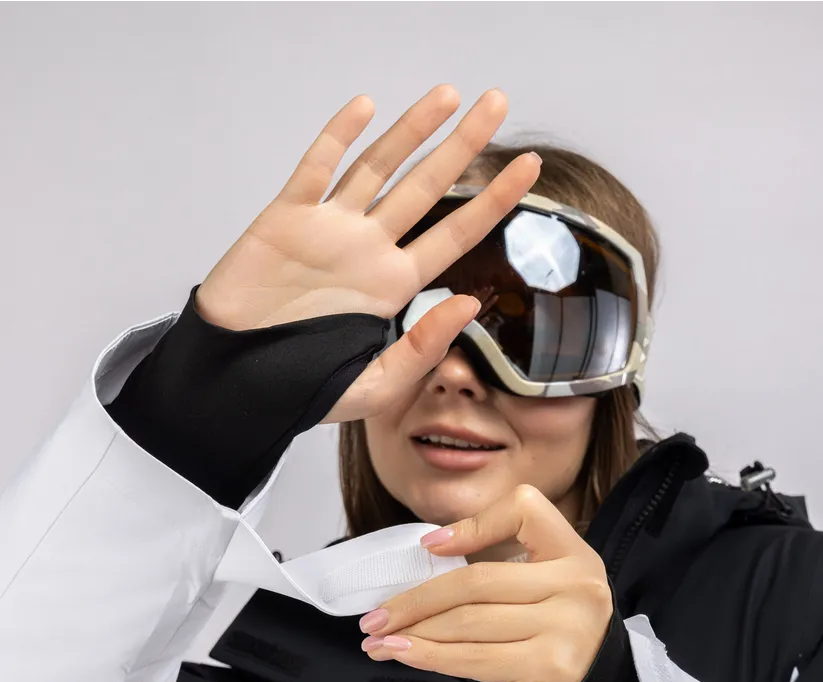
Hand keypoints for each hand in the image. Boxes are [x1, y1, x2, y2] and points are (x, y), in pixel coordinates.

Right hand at [194, 85, 540, 422]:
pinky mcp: (285, 218)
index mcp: (394, 286)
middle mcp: (368, 249)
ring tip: (449, 95)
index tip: (530, 167)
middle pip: (426, 186)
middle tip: (498, 101)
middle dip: (463, 144)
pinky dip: (337, 137)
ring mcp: (328, 228)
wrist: (236, 381)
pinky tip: (366, 107)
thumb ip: (421, 349)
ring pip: (378, 166)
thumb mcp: (374, 386)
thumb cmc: (300, 390)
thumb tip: (471, 304)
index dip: (493, 200)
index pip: (455, 234)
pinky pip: (316, 168)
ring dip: (411, 129)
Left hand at [358, 487, 613, 681]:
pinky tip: (402, 654)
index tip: (428, 547)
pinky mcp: (548, 665)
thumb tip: (428, 553)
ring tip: (379, 640)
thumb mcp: (544, 581)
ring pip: (468, 623)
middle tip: (375, 617)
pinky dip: (430, 657)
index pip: (523, 511)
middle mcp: (576, 584)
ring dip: (413, 633)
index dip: (472, 526)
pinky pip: (474, 659)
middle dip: (415, 600)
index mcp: (573, 551)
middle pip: (476, 582)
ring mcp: (565, 626)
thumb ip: (500, 562)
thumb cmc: (553, 627)